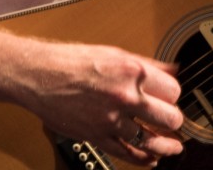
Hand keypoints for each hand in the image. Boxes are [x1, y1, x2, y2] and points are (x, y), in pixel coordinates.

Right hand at [21, 41, 183, 165]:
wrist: (38, 75)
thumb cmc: (70, 61)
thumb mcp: (114, 53)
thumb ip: (147, 63)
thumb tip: (171, 68)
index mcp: (132, 72)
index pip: (173, 91)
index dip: (174, 95)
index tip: (171, 97)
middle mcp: (125, 97)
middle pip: (169, 117)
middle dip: (174, 120)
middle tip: (173, 120)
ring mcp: (111, 120)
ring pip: (152, 141)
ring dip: (166, 145)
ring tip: (173, 147)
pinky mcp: (97, 136)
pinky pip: (127, 154)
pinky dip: (143, 159)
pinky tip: (151, 159)